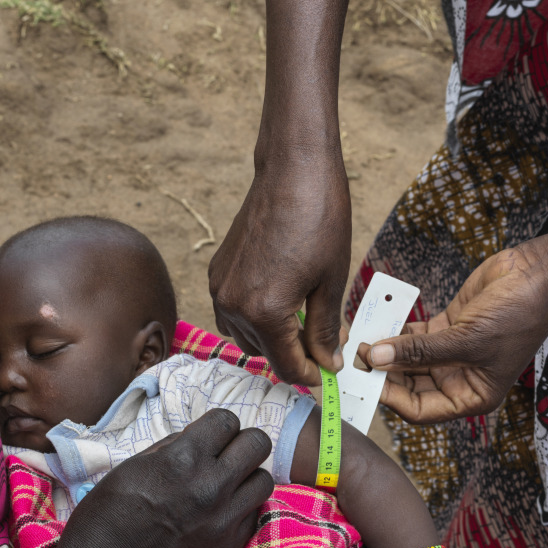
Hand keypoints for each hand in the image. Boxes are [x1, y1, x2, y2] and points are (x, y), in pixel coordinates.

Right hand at [56, 409, 275, 547]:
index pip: (228, 420)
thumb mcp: (135, 463)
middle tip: (225, 455)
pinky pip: (254, 514)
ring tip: (227, 485)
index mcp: (184, 459)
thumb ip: (175, 445)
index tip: (210, 438)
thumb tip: (201, 439)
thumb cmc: (111, 510)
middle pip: (258, 443)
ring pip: (264, 480)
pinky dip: (241, 509)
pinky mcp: (229, 545)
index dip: (218, 426)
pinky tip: (219, 512)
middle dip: (241, 444)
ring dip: (247, 477)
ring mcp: (224, 519)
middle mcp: (211, 486)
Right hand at [208, 155, 351, 386]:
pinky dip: (254, 318)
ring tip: (302, 321)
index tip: (326, 375)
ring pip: (245, 336)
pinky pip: (232, 313)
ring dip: (272, 338)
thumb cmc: (319, 218)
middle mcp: (233, 305)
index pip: (285, 366)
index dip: (309, 376)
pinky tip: (279, 300)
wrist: (291, 170)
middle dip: (293, 355)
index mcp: (264, 311)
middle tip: (323, 345)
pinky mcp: (216, 273)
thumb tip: (327, 363)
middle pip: (263, 354)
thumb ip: (325, 330)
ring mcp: (219, 289)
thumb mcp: (331, 281)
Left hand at [361, 247, 547, 423]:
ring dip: (384, 350)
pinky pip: (412, 335)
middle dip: (381, 373)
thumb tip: (377, 359)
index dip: (390, 398)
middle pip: (408, 385)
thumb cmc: (517, 314)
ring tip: (358, 339)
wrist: (540, 273)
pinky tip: (376, 323)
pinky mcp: (446, 328)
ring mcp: (450, 353)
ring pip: (406, 359)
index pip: (419, 410)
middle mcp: (459, 379)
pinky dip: (395, 330)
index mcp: (471, 396)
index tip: (365, 380)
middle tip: (353, 358)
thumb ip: (419, 351)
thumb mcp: (466, 339)